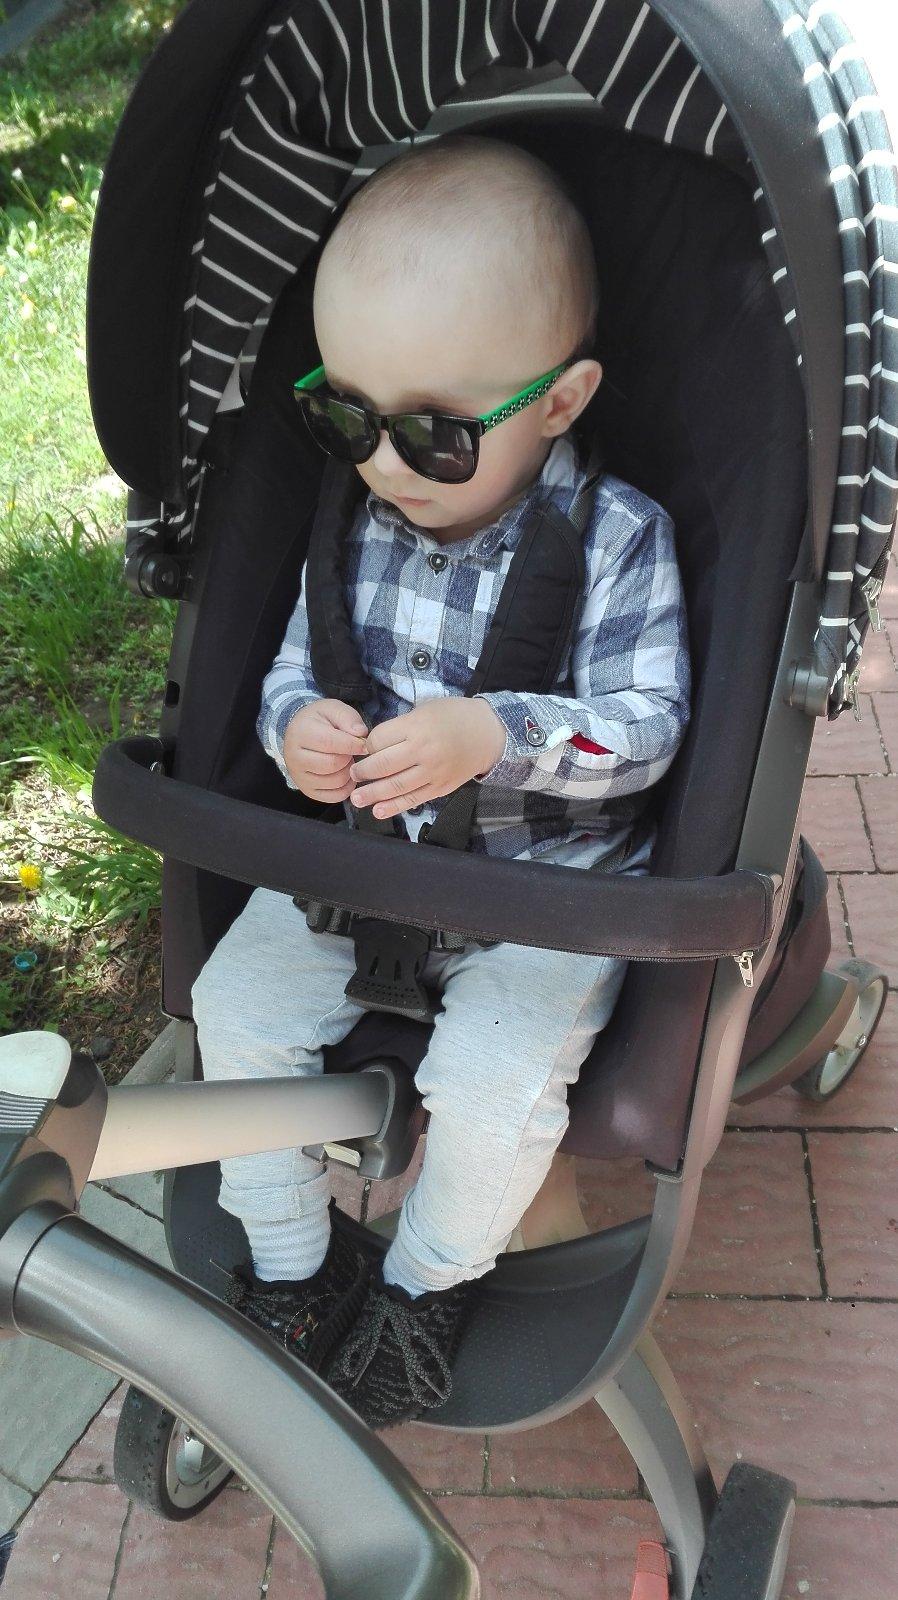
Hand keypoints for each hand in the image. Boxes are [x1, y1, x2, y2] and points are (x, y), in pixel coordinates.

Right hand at [283, 699, 367, 802]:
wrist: (299, 733)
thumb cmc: (320, 720)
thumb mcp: (332, 709)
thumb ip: (348, 718)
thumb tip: (361, 734)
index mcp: (301, 733)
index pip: (330, 743)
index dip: (353, 744)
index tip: (365, 744)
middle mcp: (295, 758)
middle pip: (333, 764)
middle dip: (349, 758)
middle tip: (352, 751)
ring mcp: (299, 777)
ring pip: (335, 782)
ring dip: (349, 772)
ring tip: (346, 760)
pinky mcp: (308, 791)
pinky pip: (334, 797)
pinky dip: (346, 787)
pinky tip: (345, 774)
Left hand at [349, 698, 506, 819]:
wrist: (487, 734)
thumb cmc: (453, 716)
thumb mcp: (425, 710)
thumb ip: (400, 727)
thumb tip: (373, 745)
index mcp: (417, 726)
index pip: (379, 740)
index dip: (365, 746)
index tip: (361, 750)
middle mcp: (424, 750)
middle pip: (383, 764)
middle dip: (363, 772)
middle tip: (352, 775)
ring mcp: (432, 772)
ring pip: (395, 786)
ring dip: (372, 794)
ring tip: (355, 799)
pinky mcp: (440, 788)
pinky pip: (413, 799)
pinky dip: (394, 807)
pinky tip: (378, 811)